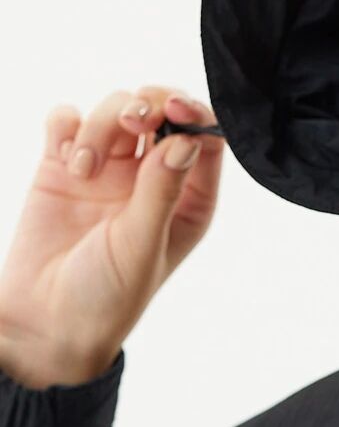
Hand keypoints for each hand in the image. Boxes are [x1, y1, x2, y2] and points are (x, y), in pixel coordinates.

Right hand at [0, 86, 224, 387]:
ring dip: (101, 125)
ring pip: (115, 110)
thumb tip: (187, 140)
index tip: (174, 108)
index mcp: (188, 200)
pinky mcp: (63, 165)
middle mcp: (153, 178)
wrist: (43, 321)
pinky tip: (66, 159)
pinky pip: (68, 120)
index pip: (206, 139)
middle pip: (161, 111)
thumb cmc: (107, 296)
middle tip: (131, 120)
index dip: (195, 113)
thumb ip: (162, 191)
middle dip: (148, 104)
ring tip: (84, 169)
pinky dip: (66, 126)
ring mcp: (109, 169)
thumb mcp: (142, 246)